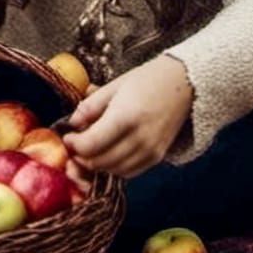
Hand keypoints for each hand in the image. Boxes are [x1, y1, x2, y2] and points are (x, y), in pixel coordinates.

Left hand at [61, 55, 192, 178]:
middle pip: (99, 162)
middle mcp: (139, 139)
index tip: (68, 137)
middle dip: (81, 156)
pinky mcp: (157, 158)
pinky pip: (128, 173)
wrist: (183, 84)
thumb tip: (72, 124)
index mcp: (126, 117)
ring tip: (90, 148)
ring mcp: (150, 151)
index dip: (74, 145)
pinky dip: (113, 167)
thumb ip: (91, 106)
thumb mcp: (115, 85)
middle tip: (75, 144)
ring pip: (112, 171)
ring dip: (96, 164)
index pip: (91, 145)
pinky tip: (108, 153)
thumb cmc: (147, 80)